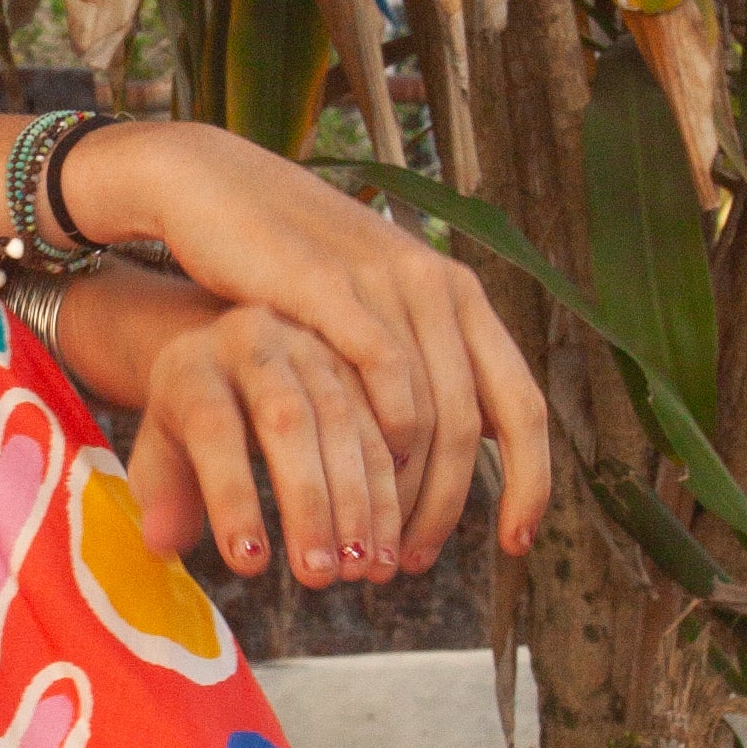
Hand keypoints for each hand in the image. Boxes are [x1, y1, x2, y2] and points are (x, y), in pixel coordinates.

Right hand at [68, 123, 548, 573]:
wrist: (215, 187)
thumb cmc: (289, 260)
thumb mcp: (370, 305)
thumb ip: (416, 359)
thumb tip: (459, 434)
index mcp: (458, 296)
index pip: (522, 405)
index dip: (531, 482)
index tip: (514, 542)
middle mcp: (437, 286)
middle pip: (472, 425)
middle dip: (449, 507)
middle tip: (415, 560)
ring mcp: (387, 283)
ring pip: (429, 413)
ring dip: (410, 494)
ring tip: (381, 544)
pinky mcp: (331, 286)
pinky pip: (379, 377)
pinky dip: (380, 441)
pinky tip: (359, 483)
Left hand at [124, 303, 425, 585]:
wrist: (227, 354)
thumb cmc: (188, 422)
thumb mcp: (160, 453)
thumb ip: (160, 496)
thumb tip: (162, 544)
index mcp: (192, 364)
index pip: (212, 428)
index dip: (232, 497)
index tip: (248, 565)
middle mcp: (254, 342)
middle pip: (286, 419)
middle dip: (307, 503)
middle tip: (317, 576)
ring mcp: (309, 346)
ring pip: (343, 422)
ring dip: (358, 504)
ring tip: (357, 571)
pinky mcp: (354, 363)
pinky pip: (381, 424)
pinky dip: (388, 491)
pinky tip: (385, 546)